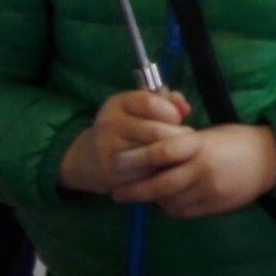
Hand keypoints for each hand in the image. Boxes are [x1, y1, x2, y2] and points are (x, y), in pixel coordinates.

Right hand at [57, 89, 192, 194]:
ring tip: (178, 154)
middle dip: (177, 137)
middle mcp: (109, 123)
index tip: (178, 120)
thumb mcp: (139, 110)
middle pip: (154, 131)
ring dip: (170, 156)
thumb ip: (166, 102)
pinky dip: (158, 172)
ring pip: (151, 154)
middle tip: (187, 142)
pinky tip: (163, 169)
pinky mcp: (109, 172)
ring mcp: (106, 148)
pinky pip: (143, 173)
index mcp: (118, 103)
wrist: (88, 160)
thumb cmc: (125, 129)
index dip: (171, 112)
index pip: (150, 102)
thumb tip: (184, 107)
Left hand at [109, 123, 275, 217]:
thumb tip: (151, 155)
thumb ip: (182, 144)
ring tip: (146, 193)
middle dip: (135, 190)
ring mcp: (209, 190)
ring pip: (170, 201)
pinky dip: (172, 206)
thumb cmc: (236, 140)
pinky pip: (184, 211)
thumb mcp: (208, 134)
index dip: (138, 158)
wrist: (270, 160)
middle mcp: (203, 169)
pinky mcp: (215, 206)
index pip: (163, 151)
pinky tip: (170, 199)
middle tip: (117, 193)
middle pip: (160, 184)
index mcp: (200, 145)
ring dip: (155, 198)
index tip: (118, 163)